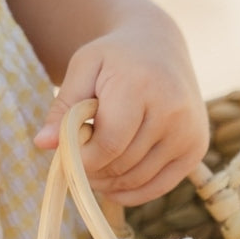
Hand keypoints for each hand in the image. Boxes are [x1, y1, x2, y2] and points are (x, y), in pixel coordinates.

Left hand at [33, 7, 208, 204]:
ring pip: (139, 179)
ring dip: (109, 183)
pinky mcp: (197, 148)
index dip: (81, 158)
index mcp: (142, 87)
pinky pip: (160, 186)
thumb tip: (42, 144)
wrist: (159, 45)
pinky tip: (111, 185)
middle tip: (76, 159)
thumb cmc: (114, 57)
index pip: (109, 144)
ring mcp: (189, 132)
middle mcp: (173, 111)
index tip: (65, 152)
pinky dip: (132, 193)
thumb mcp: (83, 68)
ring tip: (92, 166)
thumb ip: (63, 107)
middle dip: (92, 170)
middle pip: (123, 164)